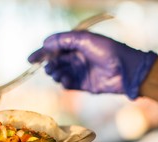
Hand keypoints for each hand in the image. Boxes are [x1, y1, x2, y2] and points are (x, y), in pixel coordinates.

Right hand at [28, 31, 156, 98]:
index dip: (42, 52)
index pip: (55, 47)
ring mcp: (79, 71)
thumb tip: (46, 43)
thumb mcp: (85, 40)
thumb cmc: (108, 51)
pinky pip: (66, 84)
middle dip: (49, 64)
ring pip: (59, 73)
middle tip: (49, 67)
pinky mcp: (82, 85)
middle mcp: (76, 57)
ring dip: (55, 73)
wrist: (126, 71)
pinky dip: (64, 82)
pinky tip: (66, 80)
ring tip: (57, 73)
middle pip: (55, 61)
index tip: (31, 59)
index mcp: (77, 44)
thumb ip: (64, 40)